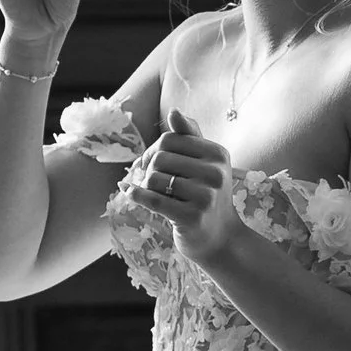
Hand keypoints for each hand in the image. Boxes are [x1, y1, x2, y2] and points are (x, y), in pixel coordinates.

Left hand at [128, 107, 240, 263]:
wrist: (221, 238)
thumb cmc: (207, 196)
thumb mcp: (205, 163)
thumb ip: (190, 136)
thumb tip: (174, 111)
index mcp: (218, 154)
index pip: (171, 138)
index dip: (154, 149)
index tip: (151, 164)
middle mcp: (215, 173)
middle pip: (160, 157)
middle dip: (150, 169)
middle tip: (154, 183)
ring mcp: (205, 196)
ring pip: (154, 179)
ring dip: (146, 187)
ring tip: (156, 195)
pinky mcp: (192, 218)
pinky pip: (153, 200)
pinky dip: (136, 195)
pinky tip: (129, 193)